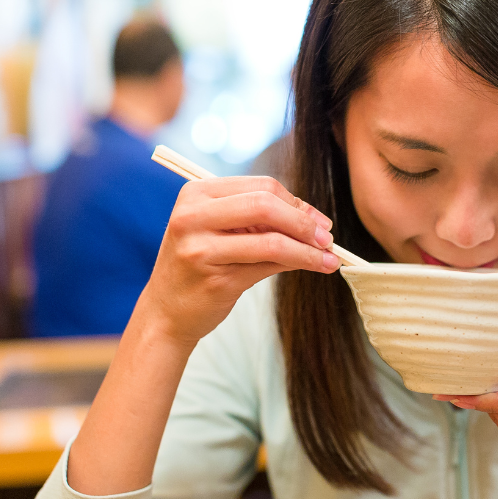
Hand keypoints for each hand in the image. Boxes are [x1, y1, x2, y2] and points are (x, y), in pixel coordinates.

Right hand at [140, 175, 337, 345]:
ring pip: (271, 240)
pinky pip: (267, 266)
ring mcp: (201, 248)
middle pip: (266, 205)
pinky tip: (316, 267)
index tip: (319, 221)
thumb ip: (260, 220)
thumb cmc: (200, 267)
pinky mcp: (215, 279)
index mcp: (197, 193)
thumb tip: (315, 220)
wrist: (166, 312)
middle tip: (328, 238)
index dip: (297, 202)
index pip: (261, 186)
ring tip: (331, 257)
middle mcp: (193, 216)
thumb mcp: (221, 232)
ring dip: (308, 249)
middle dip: (304, 223)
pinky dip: (298, 264)